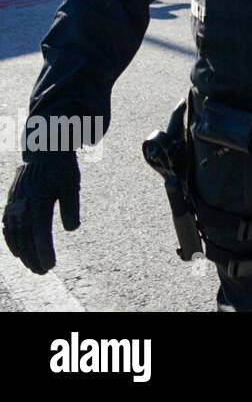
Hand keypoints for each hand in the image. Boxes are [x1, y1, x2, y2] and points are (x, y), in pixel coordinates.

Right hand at [2, 154, 80, 273]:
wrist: (43, 151)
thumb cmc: (62, 169)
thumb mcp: (72, 186)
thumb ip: (71, 208)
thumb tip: (72, 229)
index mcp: (38, 202)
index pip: (40, 233)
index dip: (44, 251)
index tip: (51, 265)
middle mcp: (23, 206)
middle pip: (25, 239)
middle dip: (34, 257)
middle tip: (44, 272)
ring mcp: (14, 205)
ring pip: (15, 235)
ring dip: (23, 253)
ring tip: (33, 267)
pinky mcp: (11, 203)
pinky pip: (8, 227)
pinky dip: (12, 241)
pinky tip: (18, 252)